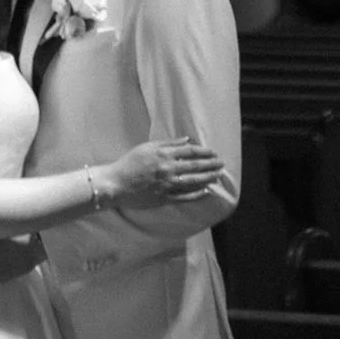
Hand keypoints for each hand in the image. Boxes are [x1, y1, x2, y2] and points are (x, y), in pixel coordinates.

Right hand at [107, 133, 226, 205]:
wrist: (117, 184)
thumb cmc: (130, 162)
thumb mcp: (148, 147)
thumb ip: (168, 143)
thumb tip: (187, 140)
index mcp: (164, 154)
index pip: (190, 152)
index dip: (204, 152)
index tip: (214, 152)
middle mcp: (168, 169)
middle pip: (195, 166)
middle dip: (211, 164)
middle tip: (222, 163)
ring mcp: (167, 185)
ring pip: (193, 181)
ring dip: (208, 178)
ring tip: (218, 176)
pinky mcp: (165, 198)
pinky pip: (185, 196)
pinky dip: (197, 194)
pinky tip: (205, 191)